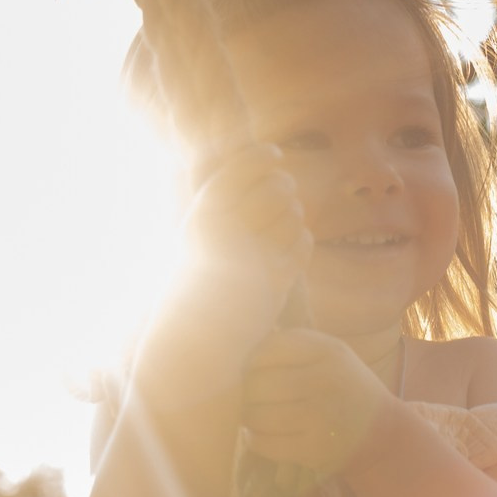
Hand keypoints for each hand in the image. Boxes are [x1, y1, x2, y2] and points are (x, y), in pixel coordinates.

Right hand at [137, 146, 312, 404]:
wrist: (193, 344)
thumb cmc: (192, 290)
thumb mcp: (195, 242)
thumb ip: (218, 211)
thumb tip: (247, 177)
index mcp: (201, 218)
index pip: (238, 169)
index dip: (259, 156)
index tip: (273, 153)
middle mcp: (227, 232)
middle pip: (276, 186)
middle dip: (284, 186)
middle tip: (284, 192)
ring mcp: (252, 256)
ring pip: (293, 213)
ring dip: (295, 215)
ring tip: (287, 223)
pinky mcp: (275, 281)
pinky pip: (303, 244)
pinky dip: (303, 242)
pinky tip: (294, 250)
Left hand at [239, 327, 395, 474]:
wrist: (383, 432)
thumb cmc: (347, 389)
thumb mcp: (333, 356)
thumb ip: (295, 348)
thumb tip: (242, 357)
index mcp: (328, 351)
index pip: (270, 349)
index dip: (253, 361)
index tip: (253, 371)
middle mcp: (325, 380)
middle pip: (259, 383)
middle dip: (248, 393)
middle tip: (252, 398)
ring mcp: (320, 417)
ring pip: (258, 415)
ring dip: (249, 417)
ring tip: (254, 417)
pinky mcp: (314, 449)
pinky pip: (265, 443)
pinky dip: (255, 440)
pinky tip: (259, 436)